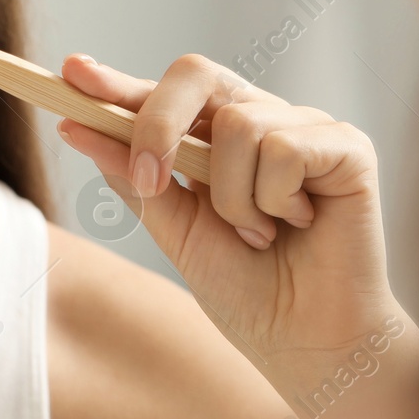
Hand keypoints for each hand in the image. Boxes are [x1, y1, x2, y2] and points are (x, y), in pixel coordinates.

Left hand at [56, 53, 418, 392]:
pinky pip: (282, 147)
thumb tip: (75, 126)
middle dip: (157, 121)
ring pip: (236, 122)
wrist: (307, 346)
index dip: (116, 80)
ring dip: (231, 197)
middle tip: (152, 181)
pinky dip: (273, 200)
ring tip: (258, 236)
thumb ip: (134, 177)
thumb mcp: (174, 231)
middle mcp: (261, 119)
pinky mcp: (348, 147)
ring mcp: (305, 129)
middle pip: (194, 73)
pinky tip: (296, 226)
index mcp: (216, 137)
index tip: (70, 72)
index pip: (161, 93)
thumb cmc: (247, 291)